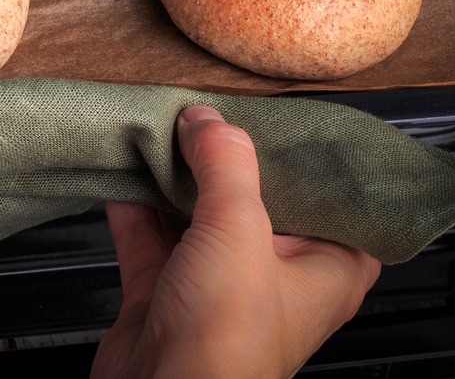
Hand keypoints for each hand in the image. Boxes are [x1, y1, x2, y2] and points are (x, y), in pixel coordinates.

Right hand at [93, 106, 379, 378]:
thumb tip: (208, 120)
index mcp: (327, 269)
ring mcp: (217, 290)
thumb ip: (226, 164)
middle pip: (256, 202)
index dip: (310, 160)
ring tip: (158, 130)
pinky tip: (121, 170)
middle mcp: (275, 280)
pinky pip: (150, 240)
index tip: (284, 118)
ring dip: (173, 180)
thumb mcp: (239, 229)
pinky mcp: (165, 298)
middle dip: (227, 159)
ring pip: (197, 218)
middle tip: (208, 113)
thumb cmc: (226, 340)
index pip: (333, 202)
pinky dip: (134, 207)